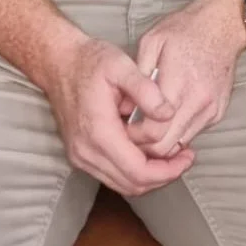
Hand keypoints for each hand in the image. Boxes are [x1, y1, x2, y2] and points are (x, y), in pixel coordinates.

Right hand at [42, 34, 194, 195]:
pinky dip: (133, 170)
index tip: (187, 157)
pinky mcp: (80, 155)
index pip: (138, 172)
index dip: (167, 171)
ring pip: (122, 184)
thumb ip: (146, 90)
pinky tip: (148, 151)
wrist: (57, 62)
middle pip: (132, 185)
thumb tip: (169, 114)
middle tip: (185, 157)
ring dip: (149, 176)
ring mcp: (80, 156)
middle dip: (163, 176)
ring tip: (172, 155)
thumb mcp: (121, 65)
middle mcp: (86, 152)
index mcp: (98, 132)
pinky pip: (111, 175)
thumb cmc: (88, 60)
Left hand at [127, 0, 245, 159]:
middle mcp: (197, 102)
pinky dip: (177, 132)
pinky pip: (192, 133)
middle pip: (166, 145)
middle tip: (133, 132)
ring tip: (149, 124)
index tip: (125, 127)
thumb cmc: (185, 30)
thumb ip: (137, 77)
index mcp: (177, 84)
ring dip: (163, 140)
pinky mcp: (217, 113)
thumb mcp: (151, 42)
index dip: (135, 135)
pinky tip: (169, 117)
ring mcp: (210, 110)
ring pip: (180, 144)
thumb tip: (125, 105)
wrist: (221, 26)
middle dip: (146, 145)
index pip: (154, 130)